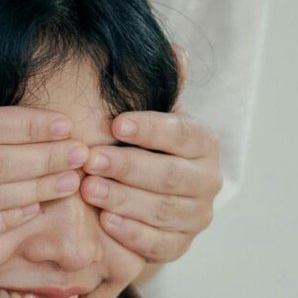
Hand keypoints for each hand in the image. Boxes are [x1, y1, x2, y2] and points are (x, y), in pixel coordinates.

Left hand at [82, 102, 221, 266]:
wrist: (146, 197)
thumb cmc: (144, 147)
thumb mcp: (151, 117)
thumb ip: (163, 87)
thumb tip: (176, 52)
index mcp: (203, 143)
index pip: (182, 134)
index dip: (150, 129)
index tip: (115, 124)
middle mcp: (208, 180)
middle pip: (170, 176)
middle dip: (128, 168)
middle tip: (90, 160)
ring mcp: (196, 217)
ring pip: (162, 210)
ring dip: (123, 200)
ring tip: (89, 189)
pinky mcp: (180, 246)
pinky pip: (158, 243)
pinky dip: (131, 233)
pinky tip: (104, 221)